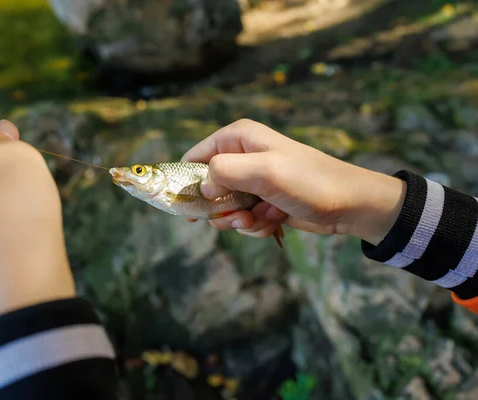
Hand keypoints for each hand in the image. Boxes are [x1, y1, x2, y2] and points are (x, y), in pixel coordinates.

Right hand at [181, 119, 405, 244]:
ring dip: (240, 221)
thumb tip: (204, 187)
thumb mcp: (265, 171)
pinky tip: (274, 220)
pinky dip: (256, 226)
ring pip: (224, 209)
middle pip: (207, 189)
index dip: (188, 183)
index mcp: (237, 139)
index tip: (188, 209)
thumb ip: (225, 172)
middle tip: (238, 216)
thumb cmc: (309, 181)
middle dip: (220, 209)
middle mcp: (241, 157)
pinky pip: (243, 219)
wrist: (350, 205)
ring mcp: (252, 182)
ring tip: (263, 217)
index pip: (194, 158)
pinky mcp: (262, 202)